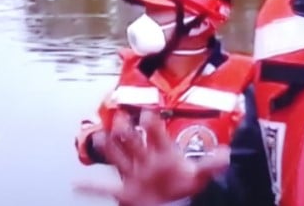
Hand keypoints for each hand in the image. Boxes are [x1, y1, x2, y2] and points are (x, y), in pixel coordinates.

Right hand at [73, 110, 229, 205]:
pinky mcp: (124, 192)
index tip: (148, 112)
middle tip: (120, 116)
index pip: (156, 133)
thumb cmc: (182, 189)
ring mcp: (133, 174)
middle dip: (127, 130)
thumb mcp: (198, 177)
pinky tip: (76, 183)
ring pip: (118, 157)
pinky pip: (103, 188)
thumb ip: (209, 166)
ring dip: (110, 148)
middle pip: (133, 141)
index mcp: (162, 152)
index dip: (152, 123)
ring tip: (101, 136)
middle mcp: (145, 159)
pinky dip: (89, 187)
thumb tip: (227, 156)